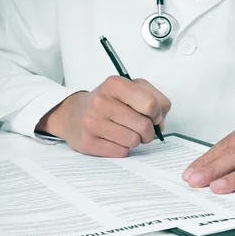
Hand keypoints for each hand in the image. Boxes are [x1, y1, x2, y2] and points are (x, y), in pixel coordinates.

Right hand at [36, 76, 170, 156]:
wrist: (73, 114)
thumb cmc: (109, 102)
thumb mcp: (131, 90)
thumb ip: (155, 101)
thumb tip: (161, 124)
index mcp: (115, 84)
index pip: (151, 104)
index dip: (157, 113)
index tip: (152, 115)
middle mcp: (101, 101)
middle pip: (144, 125)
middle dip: (149, 131)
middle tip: (142, 129)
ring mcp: (92, 122)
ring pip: (134, 141)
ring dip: (136, 140)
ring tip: (127, 133)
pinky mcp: (88, 142)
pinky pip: (121, 152)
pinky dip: (123, 148)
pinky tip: (113, 139)